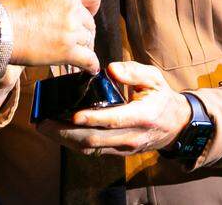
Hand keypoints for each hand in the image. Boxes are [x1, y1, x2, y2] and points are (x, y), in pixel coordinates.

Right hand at [0, 0, 100, 73]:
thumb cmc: (8, 11)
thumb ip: (52, 0)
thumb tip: (54, 9)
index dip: (92, 6)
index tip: (88, 13)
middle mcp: (72, 11)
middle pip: (90, 23)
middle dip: (85, 31)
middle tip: (76, 38)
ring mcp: (71, 32)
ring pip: (89, 41)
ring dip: (85, 48)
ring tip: (80, 54)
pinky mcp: (67, 52)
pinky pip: (89, 60)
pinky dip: (91, 65)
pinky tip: (90, 69)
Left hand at [35, 61, 191, 155]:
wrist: (177, 125)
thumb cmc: (161, 97)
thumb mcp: (154, 78)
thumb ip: (134, 72)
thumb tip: (111, 69)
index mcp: (142, 116)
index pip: (113, 120)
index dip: (93, 119)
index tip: (73, 114)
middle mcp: (131, 135)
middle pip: (95, 139)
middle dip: (66, 132)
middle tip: (43, 122)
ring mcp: (125, 147)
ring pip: (91, 147)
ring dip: (65, 139)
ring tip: (45, 127)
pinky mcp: (119, 152)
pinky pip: (94, 149)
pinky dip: (74, 142)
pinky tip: (59, 132)